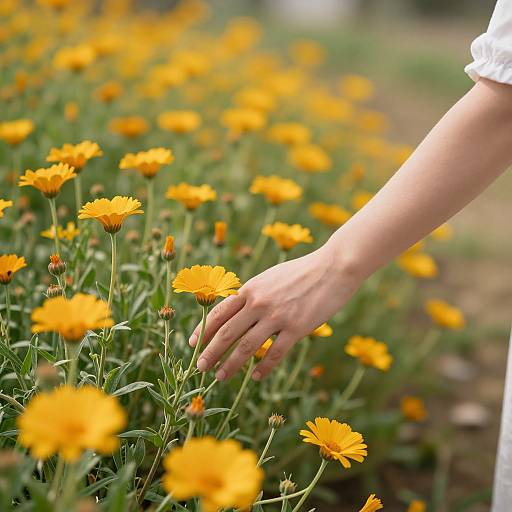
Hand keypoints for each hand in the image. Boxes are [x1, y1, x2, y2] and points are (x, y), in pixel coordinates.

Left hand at [188, 242, 361, 380]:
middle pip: (227, 332)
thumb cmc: (303, 271)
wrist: (334, 266)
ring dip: (231, 364)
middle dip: (210, 352)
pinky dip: (263, 368)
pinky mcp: (297, 327)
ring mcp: (277, 316)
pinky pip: (275, 353)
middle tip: (200, 367)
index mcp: (251, 288)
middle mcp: (259, 302)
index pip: (220, 312)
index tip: (192, 344)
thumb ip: (254, 293)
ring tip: (221, 377)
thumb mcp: (271, 277)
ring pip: (246, 346)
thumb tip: (238, 309)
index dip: (204, 330)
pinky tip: (256, 377)